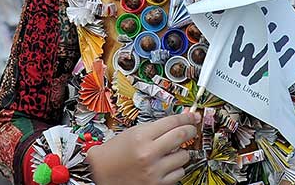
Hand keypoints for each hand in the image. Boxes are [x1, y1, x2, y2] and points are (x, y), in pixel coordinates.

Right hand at [86, 111, 200, 184]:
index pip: (172, 122)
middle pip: (182, 136)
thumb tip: (175, 123)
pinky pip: (179, 173)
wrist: (101, 173)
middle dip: (190, 130)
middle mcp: (149, 153)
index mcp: (141, 136)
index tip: (192, 116)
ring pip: (184, 156)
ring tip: (171, 152)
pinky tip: (167, 165)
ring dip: (181, 152)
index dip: (186, 117)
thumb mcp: (132, 133)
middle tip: (191, 128)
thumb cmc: (114, 153)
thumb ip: (153, 128)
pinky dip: (176, 168)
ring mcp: (154, 170)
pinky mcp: (158, 184)